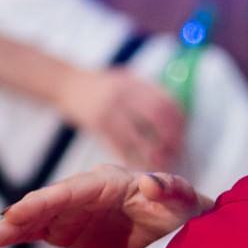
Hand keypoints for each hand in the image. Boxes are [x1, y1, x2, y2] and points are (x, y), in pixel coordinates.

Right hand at [0, 163, 210, 247]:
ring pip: (38, 217)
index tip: (23, 212)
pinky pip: (39, 230)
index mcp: (112, 182)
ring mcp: (76, 210)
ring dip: (12, 228)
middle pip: (50, 201)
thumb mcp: (183, 199)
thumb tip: (152, 179)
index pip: (75, 190)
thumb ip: (171, 187)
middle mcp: (88, 192)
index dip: (48, 201)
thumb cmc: (184, 210)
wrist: (183, 227)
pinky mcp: (70, 228)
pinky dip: (17, 236)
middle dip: (24, 215)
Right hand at [57, 67, 184, 170]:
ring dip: (154, 153)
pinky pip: (120, 146)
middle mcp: (126, 93)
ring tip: (159, 163)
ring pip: (141, 136)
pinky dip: (132, 158)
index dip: (179, 122)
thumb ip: (148, 94)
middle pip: (159, 117)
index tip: (181, 135)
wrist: (66, 84)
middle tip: (174, 152)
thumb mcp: (126, 80)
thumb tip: (176, 117)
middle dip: (171, 137)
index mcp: (136, 83)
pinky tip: (138, 166)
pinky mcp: (98, 123)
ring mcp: (111, 108)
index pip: (167, 102)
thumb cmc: (101, 87)